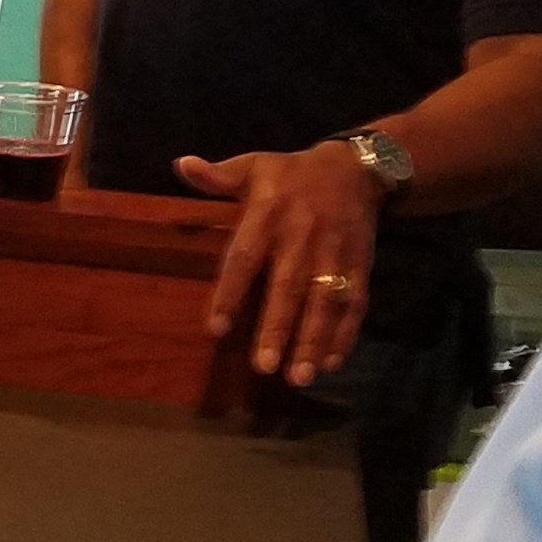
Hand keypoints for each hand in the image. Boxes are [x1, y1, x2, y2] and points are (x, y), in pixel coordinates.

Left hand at [180, 138, 386, 385]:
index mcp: (269, 213)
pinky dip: (345, 333)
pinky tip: (332, 362)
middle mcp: (302, 236)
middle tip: (265, 367)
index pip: (246, 256)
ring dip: (313, 340)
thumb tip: (181, 165)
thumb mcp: (253, 165)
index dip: (231, 292)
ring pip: (324, 301)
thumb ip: (217, 176)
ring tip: (299, 376)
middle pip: (290, 286)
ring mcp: (334, 253)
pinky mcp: (360, 264)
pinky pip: (354, 302)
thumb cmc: (291, 173)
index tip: (216, 329)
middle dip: (278, 328)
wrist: (355, 167)